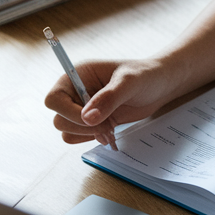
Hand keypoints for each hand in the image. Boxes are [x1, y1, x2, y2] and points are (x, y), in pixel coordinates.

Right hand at [44, 58, 175, 145]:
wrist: (160, 85)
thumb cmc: (146, 76)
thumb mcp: (130, 82)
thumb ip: (109, 98)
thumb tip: (87, 118)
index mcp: (77, 75)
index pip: (54, 99)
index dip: (67, 113)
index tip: (91, 118)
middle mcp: (75, 92)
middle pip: (59, 119)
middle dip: (83, 127)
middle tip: (108, 127)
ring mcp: (82, 108)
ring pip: (67, 131)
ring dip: (88, 135)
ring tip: (112, 129)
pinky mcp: (93, 121)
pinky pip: (80, 137)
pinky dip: (93, 138)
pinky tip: (111, 133)